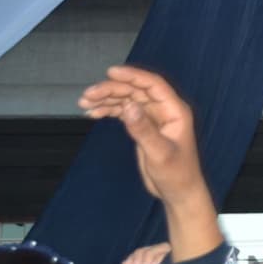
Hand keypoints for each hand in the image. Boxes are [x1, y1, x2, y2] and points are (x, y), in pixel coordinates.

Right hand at [79, 66, 205, 205]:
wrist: (178, 191)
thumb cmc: (176, 173)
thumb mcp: (159, 154)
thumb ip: (144, 130)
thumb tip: (128, 107)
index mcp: (175, 111)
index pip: (153, 86)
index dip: (133, 76)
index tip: (110, 72)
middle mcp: (164, 110)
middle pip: (136, 91)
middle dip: (112, 90)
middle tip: (87, 95)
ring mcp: (153, 118)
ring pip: (128, 100)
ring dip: (107, 99)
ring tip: (84, 103)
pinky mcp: (143, 127)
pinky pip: (125, 112)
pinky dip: (109, 110)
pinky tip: (93, 113)